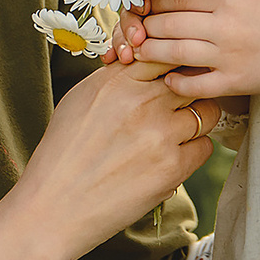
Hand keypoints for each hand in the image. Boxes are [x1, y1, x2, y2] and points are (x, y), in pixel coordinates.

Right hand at [6, 62, 213, 259]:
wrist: (53, 207)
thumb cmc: (61, 155)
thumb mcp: (80, 100)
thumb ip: (116, 79)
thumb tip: (144, 67)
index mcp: (117, 80)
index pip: (166, 53)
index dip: (174, 64)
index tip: (173, 76)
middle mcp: (141, 101)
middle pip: (193, 78)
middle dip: (191, 90)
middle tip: (182, 105)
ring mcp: (160, 133)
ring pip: (207, 112)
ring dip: (196, 122)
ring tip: (174, 135)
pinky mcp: (172, 167)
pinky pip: (204, 147)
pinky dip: (192, 152)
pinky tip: (170, 159)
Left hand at [125, 0, 259, 101]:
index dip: (156, 1)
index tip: (145, 5)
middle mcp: (224, 26)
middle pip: (170, 23)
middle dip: (147, 25)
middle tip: (134, 29)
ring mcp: (228, 56)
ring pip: (174, 51)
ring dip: (152, 51)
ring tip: (138, 51)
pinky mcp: (236, 82)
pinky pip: (195, 85)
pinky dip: (176, 83)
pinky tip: (168, 79)